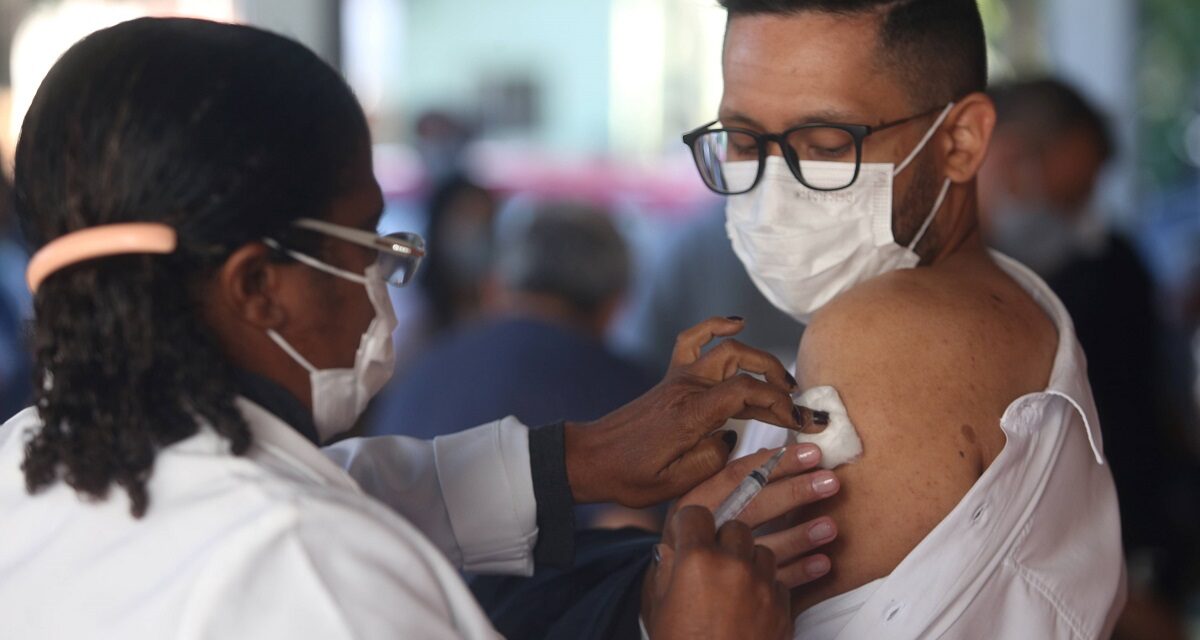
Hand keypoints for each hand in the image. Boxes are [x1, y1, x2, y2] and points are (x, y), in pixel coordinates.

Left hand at [564, 317, 808, 506]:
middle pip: (742, 363)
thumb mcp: (676, 483)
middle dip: (778, 380)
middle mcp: (686, 388)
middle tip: (798, 406)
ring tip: (782, 381)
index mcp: (690, 414)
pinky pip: (693, 339)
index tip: (800, 423)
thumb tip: (731, 436)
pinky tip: (737, 322)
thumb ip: (712, 458)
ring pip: (725, 349)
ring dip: (759, 359)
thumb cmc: (628, 477)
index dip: (780, 404)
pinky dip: (715, 325)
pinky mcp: (671, 378)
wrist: (591, 459)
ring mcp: (677, 378)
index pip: (746, 392)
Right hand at [643, 505, 791, 639]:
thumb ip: (667, 571)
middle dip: (724, 539)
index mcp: (696, 561)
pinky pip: (778, 582)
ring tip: (735, 582)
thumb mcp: (660, 609)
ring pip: (762, 552)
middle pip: (736, 527)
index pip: (696, 513)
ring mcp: (763, 587)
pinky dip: (766, 587)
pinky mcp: (783, 609)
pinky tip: (752, 603)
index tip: (689, 532)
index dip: (690, 523)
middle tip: (714, 559)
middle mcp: (733, 565)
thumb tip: (672, 551)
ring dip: (749, 561)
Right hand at [674, 444, 839, 587]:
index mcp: (690, 506)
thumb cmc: (686, 550)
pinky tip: (822, 562)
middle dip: (795, 492)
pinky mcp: (741, 600)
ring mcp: (723, 569)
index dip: (776, 463)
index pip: (736, 476)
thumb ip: (728, 483)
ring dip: (801, 535)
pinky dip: (801, 572)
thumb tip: (765, 453)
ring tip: (830, 526)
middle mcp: (705, 534)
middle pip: (754, 506)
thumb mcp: (692, 511)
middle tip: (829, 481)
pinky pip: (776, 583)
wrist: (674, 616)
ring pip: (768, 547)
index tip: (809, 453)